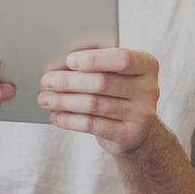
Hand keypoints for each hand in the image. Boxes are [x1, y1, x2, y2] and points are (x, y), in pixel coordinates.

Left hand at [37, 48, 161, 152]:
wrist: (136, 126)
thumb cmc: (117, 88)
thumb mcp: (115, 70)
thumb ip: (97, 60)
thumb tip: (59, 58)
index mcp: (147, 65)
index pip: (122, 59)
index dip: (94, 60)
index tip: (69, 61)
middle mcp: (149, 90)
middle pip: (103, 83)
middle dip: (69, 82)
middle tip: (46, 81)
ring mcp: (142, 115)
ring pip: (94, 105)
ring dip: (64, 101)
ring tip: (45, 98)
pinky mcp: (130, 135)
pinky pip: (93, 125)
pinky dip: (70, 120)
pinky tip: (56, 116)